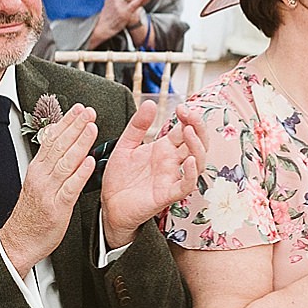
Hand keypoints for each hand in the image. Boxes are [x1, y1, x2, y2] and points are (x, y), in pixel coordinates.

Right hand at [1, 104, 96, 272]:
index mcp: (38, 169)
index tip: (78, 109)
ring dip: (80, 143)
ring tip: (92, 128)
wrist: (20, 241)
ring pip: (65, 162)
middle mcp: (42, 176)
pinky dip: (80, 174)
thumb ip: (50, 165)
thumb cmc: (32, 215)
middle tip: (89, 111)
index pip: (52, 139)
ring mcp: (48, 191)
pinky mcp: (57, 207)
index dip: (66, 122)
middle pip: (59, 145)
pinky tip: (89, 162)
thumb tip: (64, 147)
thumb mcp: (38, 184)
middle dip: (75, 126)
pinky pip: (70, 188)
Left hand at [101, 101, 208, 246]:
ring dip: (197, 146)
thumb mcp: (125, 145)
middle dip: (198, 127)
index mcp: (164, 149)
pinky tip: (190, 161)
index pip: (185, 129)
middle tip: (189, 113)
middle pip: (197, 143)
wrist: (109, 204)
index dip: (188, 118)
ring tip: (188, 130)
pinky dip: (192, 174)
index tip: (182, 107)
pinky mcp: (167, 195)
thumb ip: (137, 126)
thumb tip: (150, 103)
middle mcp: (172, 162)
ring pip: (198, 162)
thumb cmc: (119, 177)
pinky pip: (186, 185)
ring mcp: (172, 178)